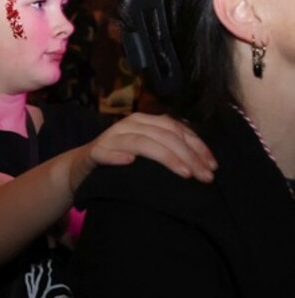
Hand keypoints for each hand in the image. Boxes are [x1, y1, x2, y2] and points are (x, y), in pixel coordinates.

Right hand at [79, 112, 217, 192]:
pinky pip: (105, 153)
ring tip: (184, 173)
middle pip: (164, 135)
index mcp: (145, 121)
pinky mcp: (94, 152)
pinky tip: (129, 162)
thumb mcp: (148, 149)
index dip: (198, 146)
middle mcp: (129, 125)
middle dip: (189, 156)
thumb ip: (168, 146)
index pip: (176, 128)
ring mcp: (110, 138)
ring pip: (141, 142)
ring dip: (165, 157)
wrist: (83, 166)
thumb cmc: (122, 159)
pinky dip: (117, 157)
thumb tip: (203, 157)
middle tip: (205, 177)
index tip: (213, 166)